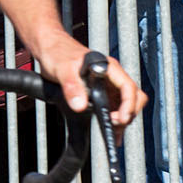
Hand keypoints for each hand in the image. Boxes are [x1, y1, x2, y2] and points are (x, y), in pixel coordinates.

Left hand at [31, 31, 147, 127]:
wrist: (49, 49)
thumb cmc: (57, 53)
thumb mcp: (63, 70)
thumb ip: (72, 87)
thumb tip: (80, 106)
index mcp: (108, 68)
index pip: (128, 87)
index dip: (129, 104)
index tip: (121, 118)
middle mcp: (111, 76)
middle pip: (133, 97)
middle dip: (128, 113)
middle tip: (115, 126)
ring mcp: (107, 84)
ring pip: (124, 104)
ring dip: (122, 119)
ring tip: (113, 133)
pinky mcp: (99, 91)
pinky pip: (112, 106)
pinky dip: (113, 118)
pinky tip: (108, 130)